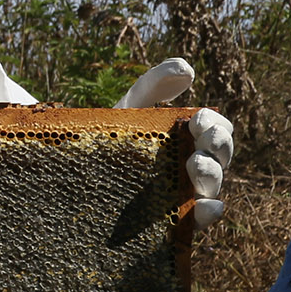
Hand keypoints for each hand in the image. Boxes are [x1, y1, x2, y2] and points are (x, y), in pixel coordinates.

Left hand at [113, 58, 233, 230]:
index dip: (215, 124)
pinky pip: (195, 221)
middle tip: (201, 137)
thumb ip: (155, 83)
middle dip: (218, 145)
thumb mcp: (130, 107)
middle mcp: (192, 168)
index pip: (218, 132)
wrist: (70, 167)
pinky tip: (207, 207)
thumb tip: (188, 69)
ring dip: (211, 174)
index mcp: (190, 140)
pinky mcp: (166, 220)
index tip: (197, 118)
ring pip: (211, 187)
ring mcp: (181, 195)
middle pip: (220, 157)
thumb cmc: (109, 134)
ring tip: (195, 164)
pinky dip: (207, 214)